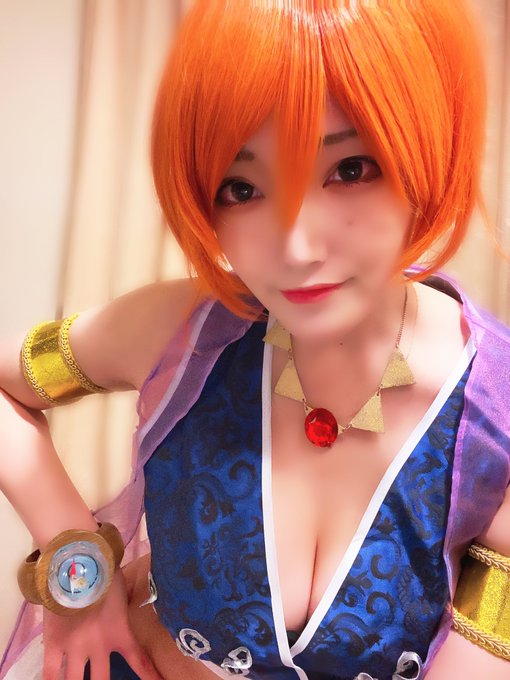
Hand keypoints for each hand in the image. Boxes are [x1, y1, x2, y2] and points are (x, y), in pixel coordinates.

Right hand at [42, 568, 162, 679]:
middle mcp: (98, 646)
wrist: (79, 561)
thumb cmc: (105, 571)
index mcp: (119, 631)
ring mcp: (74, 647)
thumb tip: (140, 599)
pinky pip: (50, 672)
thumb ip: (125, 605)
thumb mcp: (122, 590)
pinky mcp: (54, 642)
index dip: (150, 675)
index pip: (139, 660)